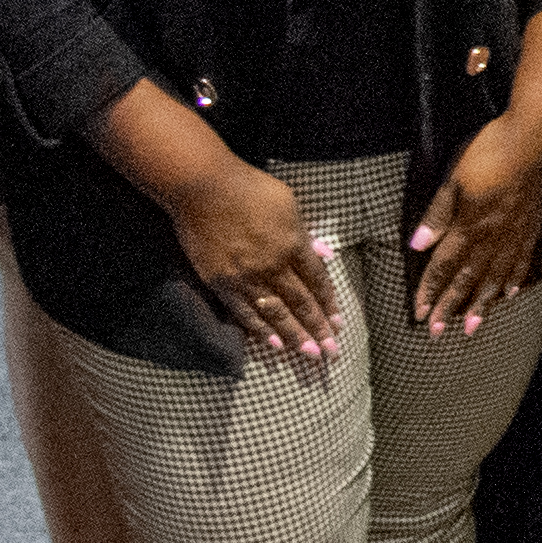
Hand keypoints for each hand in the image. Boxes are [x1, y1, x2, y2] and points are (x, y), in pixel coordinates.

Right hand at [164, 159, 342, 358]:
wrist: (202, 188)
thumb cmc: (248, 187)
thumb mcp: (287, 202)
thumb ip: (304, 232)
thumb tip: (323, 253)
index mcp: (293, 243)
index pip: (317, 280)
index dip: (329, 303)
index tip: (339, 322)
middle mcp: (273, 265)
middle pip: (301, 302)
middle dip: (318, 328)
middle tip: (331, 352)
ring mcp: (246, 277)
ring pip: (276, 313)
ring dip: (295, 336)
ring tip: (310, 355)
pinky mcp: (221, 283)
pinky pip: (244, 313)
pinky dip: (260, 331)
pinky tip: (275, 346)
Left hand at [407, 108, 541, 334]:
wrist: (537, 138)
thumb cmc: (491, 151)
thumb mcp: (454, 178)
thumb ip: (438, 214)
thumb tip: (417, 245)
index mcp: (469, 226)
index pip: (443, 266)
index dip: (430, 290)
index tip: (419, 314)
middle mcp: (492, 238)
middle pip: (467, 280)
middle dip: (450, 307)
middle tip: (438, 332)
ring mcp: (515, 235)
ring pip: (495, 278)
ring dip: (481, 305)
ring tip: (471, 327)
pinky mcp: (532, 227)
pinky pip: (521, 262)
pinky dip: (513, 281)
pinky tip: (508, 294)